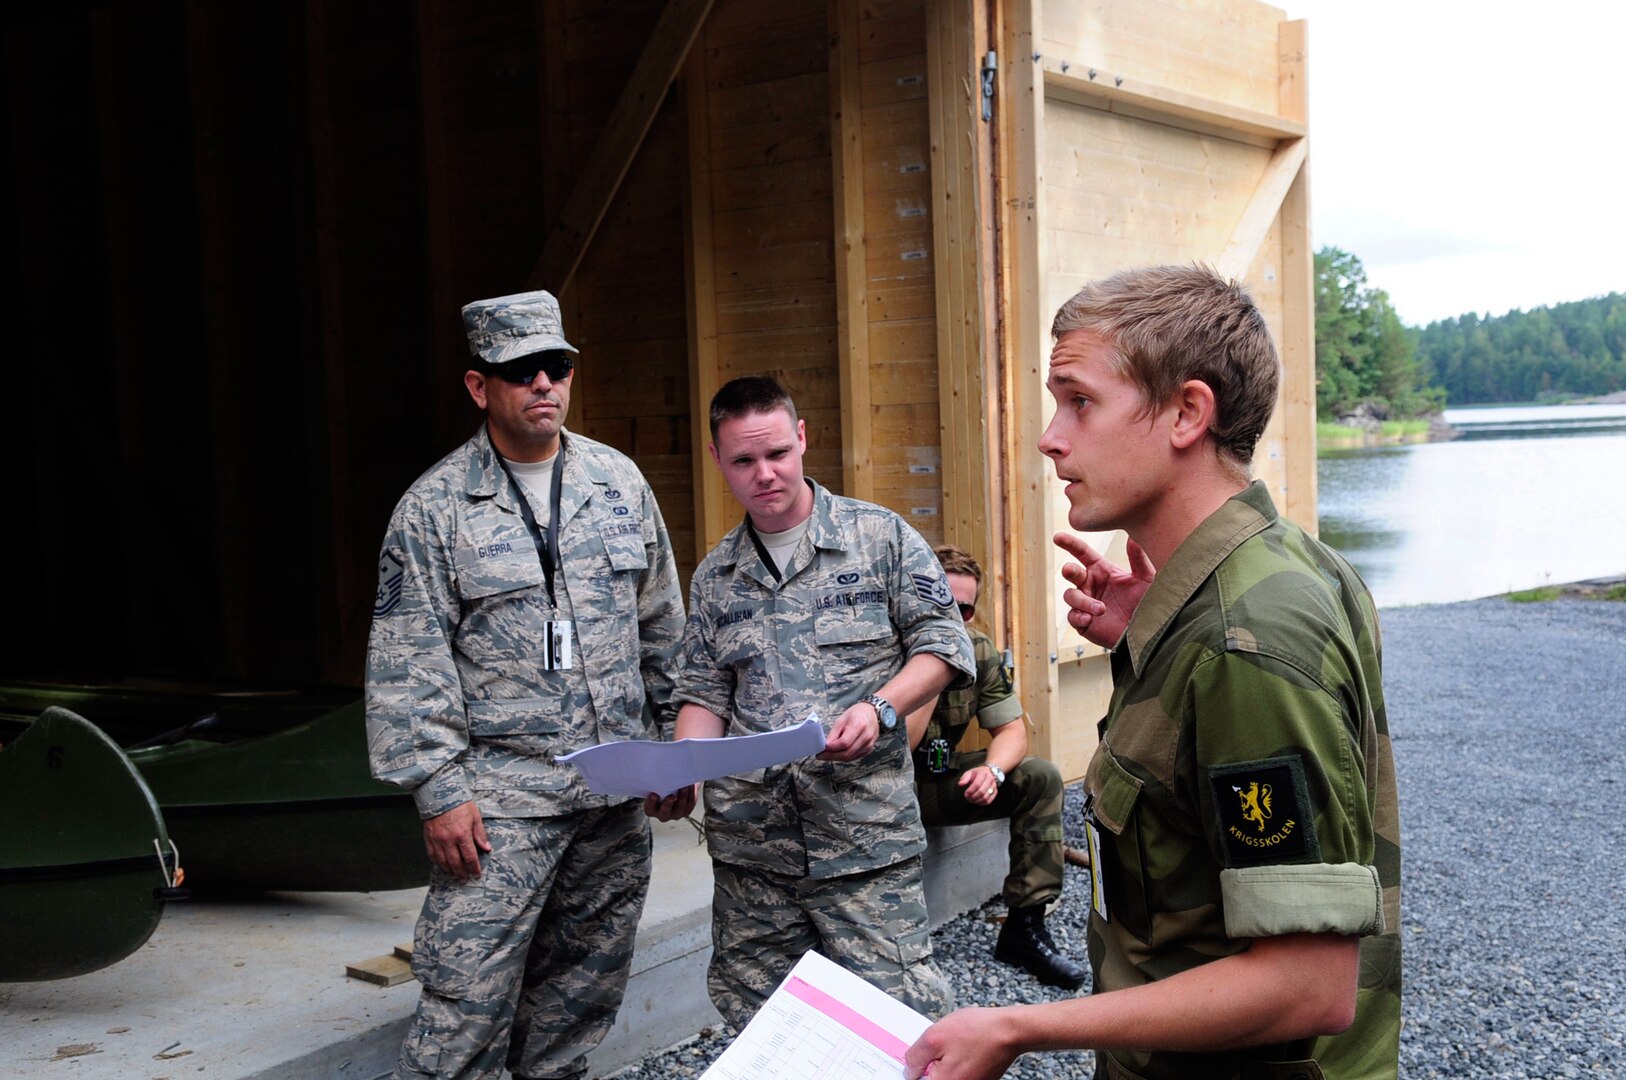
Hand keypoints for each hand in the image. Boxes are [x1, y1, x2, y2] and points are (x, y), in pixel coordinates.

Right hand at [422, 800, 490, 881]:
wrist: (439, 794)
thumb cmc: (459, 804)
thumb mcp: (475, 816)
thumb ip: (480, 834)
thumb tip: (487, 848)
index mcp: (462, 835)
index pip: (470, 857)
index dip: (474, 868)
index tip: (476, 874)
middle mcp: (449, 840)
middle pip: (456, 864)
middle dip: (462, 874)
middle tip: (465, 880)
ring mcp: (437, 841)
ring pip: (443, 862)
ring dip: (449, 871)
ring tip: (455, 876)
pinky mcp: (429, 839)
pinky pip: (432, 856)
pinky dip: (438, 863)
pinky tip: (442, 866)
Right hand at [644, 783, 698, 820]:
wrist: (674, 788)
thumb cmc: (660, 784)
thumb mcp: (655, 782)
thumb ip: (653, 778)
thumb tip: (650, 764)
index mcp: (652, 809)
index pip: (649, 808)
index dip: (651, 802)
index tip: (654, 794)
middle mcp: (663, 814)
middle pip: (664, 813)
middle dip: (668, 804)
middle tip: (671, 796)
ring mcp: (676, 814)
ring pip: (680, 808)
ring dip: (683, 796)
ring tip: (685, 785)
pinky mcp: (687, 811)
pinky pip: (690, 803)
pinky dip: (691, 794)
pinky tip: (691, 785)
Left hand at [817, 702, 879, 761]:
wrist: (872, 714)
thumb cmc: (857, 714)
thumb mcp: (842, 719)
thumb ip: (834, 733)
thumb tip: (826, 746)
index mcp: (859, 725)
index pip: (844, 743)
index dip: (832, 748)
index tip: (822, 748)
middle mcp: (866, 737)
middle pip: (847, 753)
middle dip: (831, 756)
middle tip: (821, 755)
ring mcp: (868, 745)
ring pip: (849, 757)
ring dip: (836, 758)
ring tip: (826, 755)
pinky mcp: (868, 750)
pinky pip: (853, 757)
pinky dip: (843, 757)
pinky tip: (836, 754)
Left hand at [904, 1007, 1019, 1079]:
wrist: (1010, 1031)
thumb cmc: (978, 1031)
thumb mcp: (934, 1036)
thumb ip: (915, 1057)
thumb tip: (908, 1071)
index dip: (913, 1071)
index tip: (915, 1061)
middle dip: (928, 1066)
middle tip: (937, 1048)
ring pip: (945, 1076)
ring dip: (942, 1064)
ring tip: (953, 1046)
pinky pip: (958, 1074)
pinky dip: (955, 1062)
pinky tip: (963, 1048)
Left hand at [958, 765, 999, 806]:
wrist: (988, 772)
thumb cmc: (977, 773)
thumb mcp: (969, 772)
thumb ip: (964, 778)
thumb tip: (960, 784)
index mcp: (983, 773)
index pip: (977, 784)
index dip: (970, 791)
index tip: (965, 794)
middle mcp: (990, 779)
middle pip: (982, 792)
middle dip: (973, 797)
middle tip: (968, 798)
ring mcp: (994, 786)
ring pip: (985, 797)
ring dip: (977, 801)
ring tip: (971, 800)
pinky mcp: (995, 792)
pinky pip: (989, 801)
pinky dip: (982, 803)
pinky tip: (977, 801)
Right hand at [1054, 532, 1155, 647]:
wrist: (1148, 632)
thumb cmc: (1147, 603)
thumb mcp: (1146, 579)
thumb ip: (1139, 559)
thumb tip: (1133, 537)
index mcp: (1101, 570)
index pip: (1082, 553)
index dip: (1070, 544)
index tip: (1058, 537)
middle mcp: (1090, 584)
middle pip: (1071, 572)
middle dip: (1069, 570)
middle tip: (1070, 570)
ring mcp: (1085, 603)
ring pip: (1070, 595)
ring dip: (1082, 600)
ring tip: (1100, 609)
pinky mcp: (1083, 622)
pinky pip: (1072, 617)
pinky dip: (1079, 616)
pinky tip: (1089, 618)